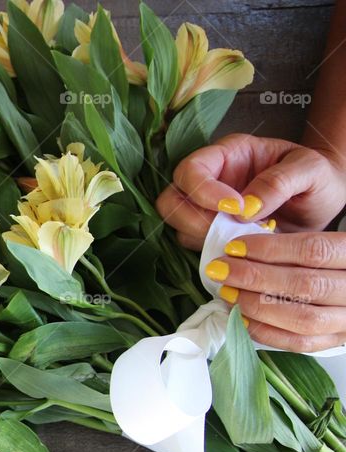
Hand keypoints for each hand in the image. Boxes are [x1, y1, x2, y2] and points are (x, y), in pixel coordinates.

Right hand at [157, 134, 345, 249]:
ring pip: (178, 227)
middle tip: (229, 232)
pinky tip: (243, 252)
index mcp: (227, 155)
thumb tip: (246, 208)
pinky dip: (213, 253)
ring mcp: (206, 210)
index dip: (203, 191)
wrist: (324, 203)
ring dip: (203, 239)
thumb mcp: (310, 170)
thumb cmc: (317, 178)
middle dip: (194, 220)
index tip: (236, 208)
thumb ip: (280, 182)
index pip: (191, 170)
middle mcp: (209, 181)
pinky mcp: (212, 235)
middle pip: (171, 201)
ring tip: (242, 242)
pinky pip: (195, 247)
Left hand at [205, 232, 345, 351]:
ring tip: (227, 292)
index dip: (269, 249)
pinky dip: (266, 332)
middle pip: (304, 285)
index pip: (313, 250)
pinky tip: (241, 317)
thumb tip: (240, 246)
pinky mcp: (336, 340)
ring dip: (257, 305)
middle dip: (254, 277)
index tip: (234, 248)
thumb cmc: (325, 258)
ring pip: (303, 319)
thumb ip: (287, 239)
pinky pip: (300, 343)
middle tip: (220, 270)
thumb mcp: (319, 237)